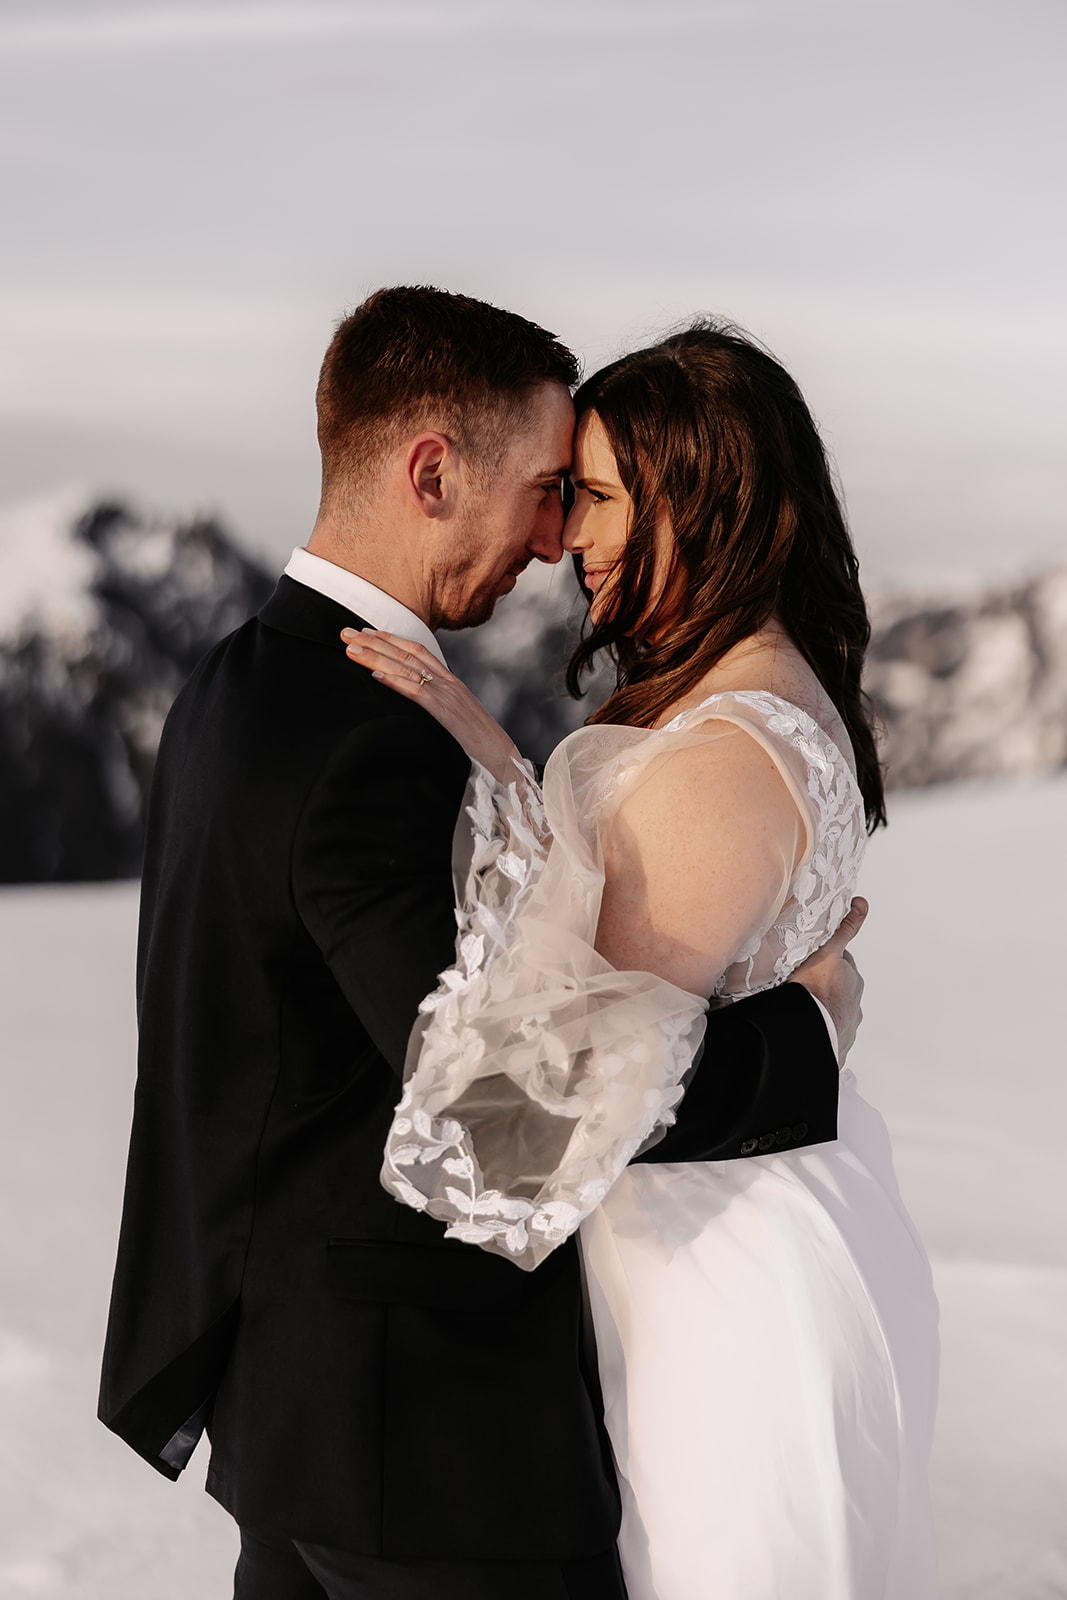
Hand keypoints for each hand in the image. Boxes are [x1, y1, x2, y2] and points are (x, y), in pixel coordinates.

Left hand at [341, 629, 520, 781]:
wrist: (507, 765)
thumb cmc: (482, 751)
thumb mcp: (459, 724)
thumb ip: (439, 712)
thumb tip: (418, 709)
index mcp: (452, 685)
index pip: (418, 651)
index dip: (391, 639)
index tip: (366, 632)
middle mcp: (450, 685)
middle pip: (407, 654)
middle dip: (375, 641)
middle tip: (345, 632)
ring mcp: (449, 698)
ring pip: (407, 668)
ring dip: (376, 656)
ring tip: (351, 648)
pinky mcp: (447, 715)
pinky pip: (418, 693)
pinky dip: (395, 682)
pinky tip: (375, 675)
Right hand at [787, 896, 867, 1064]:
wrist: (807, 1032)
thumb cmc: (814, 992)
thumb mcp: (828, 953)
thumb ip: (845, 929)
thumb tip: (862, 903)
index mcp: (852, 982)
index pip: (841, 964)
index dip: (827, 960)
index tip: (811, 962)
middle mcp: (854, 1005)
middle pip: (839, 989)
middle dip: (825, 986)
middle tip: (802, 983)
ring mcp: (845, 1028)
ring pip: (833, 1013)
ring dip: (821, 1010)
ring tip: (800, 1008)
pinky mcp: (835, 1049)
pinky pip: (827, 1038)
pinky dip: (818, 1033)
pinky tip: (803, 1029)